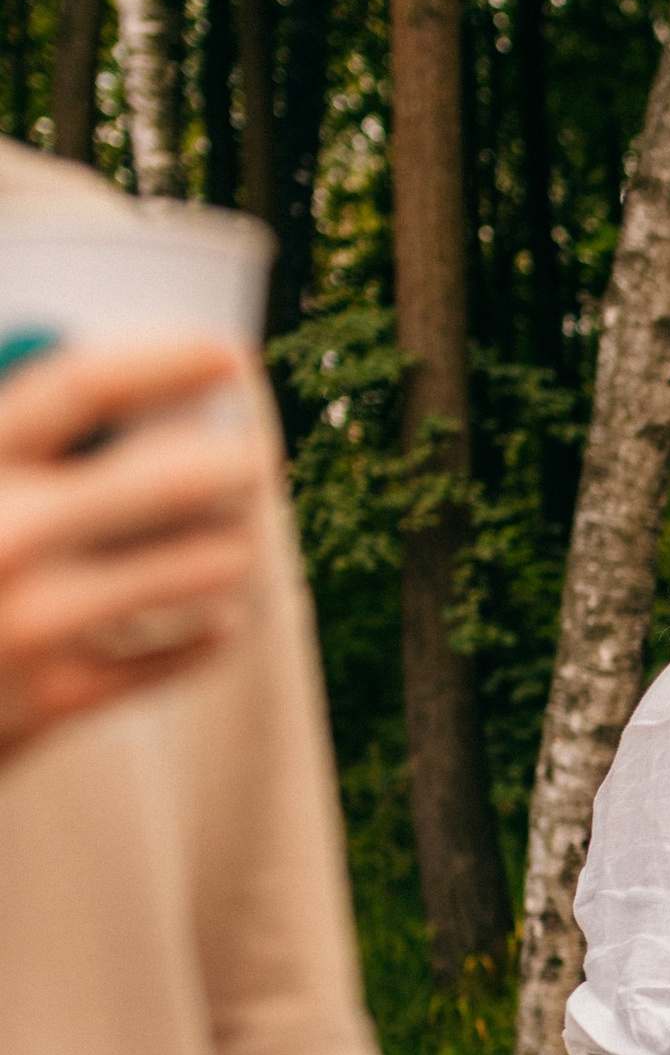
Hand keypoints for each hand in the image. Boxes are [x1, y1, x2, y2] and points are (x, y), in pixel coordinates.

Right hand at [0, 336, 261, 757]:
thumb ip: (29, 444)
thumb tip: (153, 391)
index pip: (84, 385)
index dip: (168, 358)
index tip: (228, 356)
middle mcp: (0, 536)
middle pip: (169, 475)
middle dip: (237, 463)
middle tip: (258, 462)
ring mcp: (30, 621)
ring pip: (199, 568)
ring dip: (234, 549)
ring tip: (234, 545)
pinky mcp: (51, 698)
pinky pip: (176, 656)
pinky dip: (209, 635)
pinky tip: (219, 621)